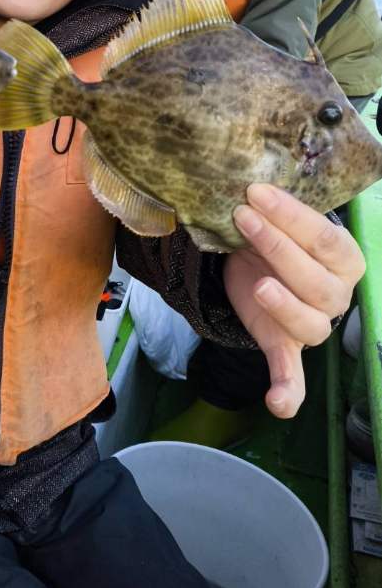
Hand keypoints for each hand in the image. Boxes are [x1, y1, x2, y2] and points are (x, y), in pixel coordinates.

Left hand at [224, 183, 363, 418]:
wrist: (260, 261)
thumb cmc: (276, 235)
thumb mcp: (279, 217)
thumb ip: (276, 208)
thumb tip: (251, 183)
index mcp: (345, 257)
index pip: (324, 237)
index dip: (291, 216)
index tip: (255, 193)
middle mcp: (338, 294)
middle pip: (314, 280)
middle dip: (276, 247)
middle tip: (242, 218)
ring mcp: (315, 324)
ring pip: (308, 324)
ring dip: (284, 306)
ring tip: (260, 287)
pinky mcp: (285, 346)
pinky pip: (293, 375)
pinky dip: (287, 391)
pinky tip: (278, 404)